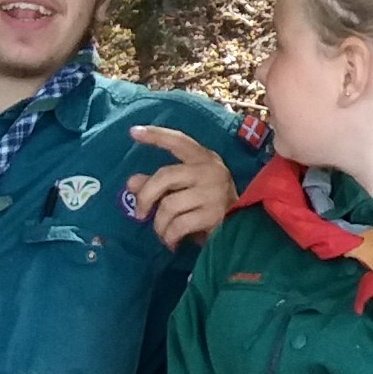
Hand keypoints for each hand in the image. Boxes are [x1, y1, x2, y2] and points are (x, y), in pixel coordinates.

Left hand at [125, 127, 239, 246]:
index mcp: (203, 158)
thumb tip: (131, 183)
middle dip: (145, 197)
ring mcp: (214, 192)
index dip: (156, 136)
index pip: (178, 141)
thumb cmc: (208, 206)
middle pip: (165, 176)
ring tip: (162, 233)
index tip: (133, 132)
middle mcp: (210, 170)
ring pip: (169, 205)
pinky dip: (169, 236)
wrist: (241, 230)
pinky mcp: (215, 214)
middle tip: (139, 213)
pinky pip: (179, 225)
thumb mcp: (184, 190)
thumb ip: (158, 184)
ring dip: (159, 224)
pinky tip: (172, 242)